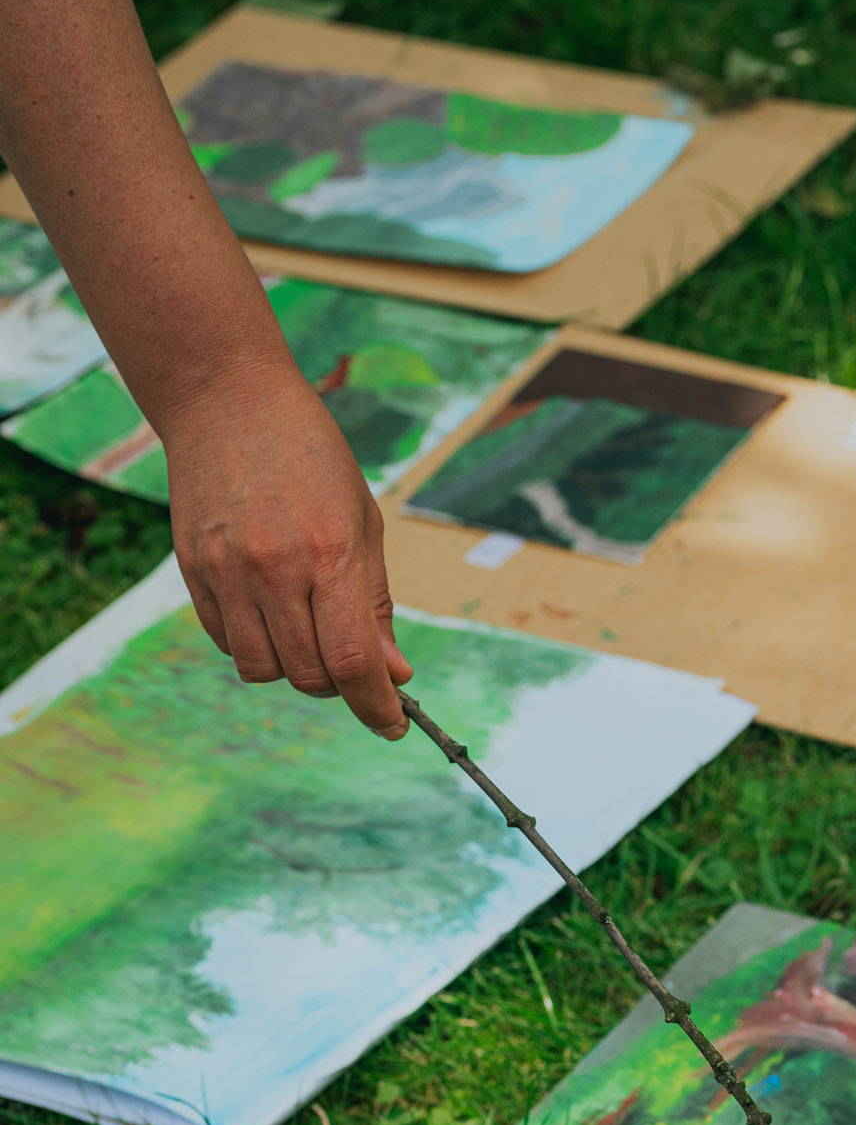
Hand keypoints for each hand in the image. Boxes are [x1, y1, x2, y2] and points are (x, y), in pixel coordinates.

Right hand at [164, 364, 412, 740]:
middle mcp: (275, 569)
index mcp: (329, 554)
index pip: (353, 662)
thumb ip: (375, 605)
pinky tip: (268, 612)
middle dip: (339, 685)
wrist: (227, 399)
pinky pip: (226, 642)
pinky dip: (254, 646)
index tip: (393, 726)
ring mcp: (227, 571)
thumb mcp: (362, 522)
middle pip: (309, 675)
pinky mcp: (192, 570)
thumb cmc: (311, 456)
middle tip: (351, 663)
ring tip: (307, 633)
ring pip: (263, 670)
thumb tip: (394, 674)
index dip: (376, 706)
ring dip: (294, 670)